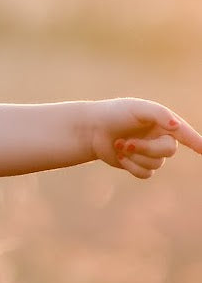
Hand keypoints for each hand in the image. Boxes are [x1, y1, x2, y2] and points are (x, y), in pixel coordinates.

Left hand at [86, 98, 201, 178]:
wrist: (92, 130)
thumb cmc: (115, 114)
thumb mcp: (137, 108)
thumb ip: (159, 114)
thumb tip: (177, 127)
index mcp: (164, 122)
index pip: (185, 133)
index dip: (196, 142)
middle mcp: (161, 138)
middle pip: (168, 151)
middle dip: (146, 148)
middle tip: (126, 142)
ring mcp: (151, 153)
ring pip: (157, 164)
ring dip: (136, 156)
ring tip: (119, 145)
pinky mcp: (139, 166)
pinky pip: (146, 174)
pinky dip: (131, 166)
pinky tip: (120, 156)